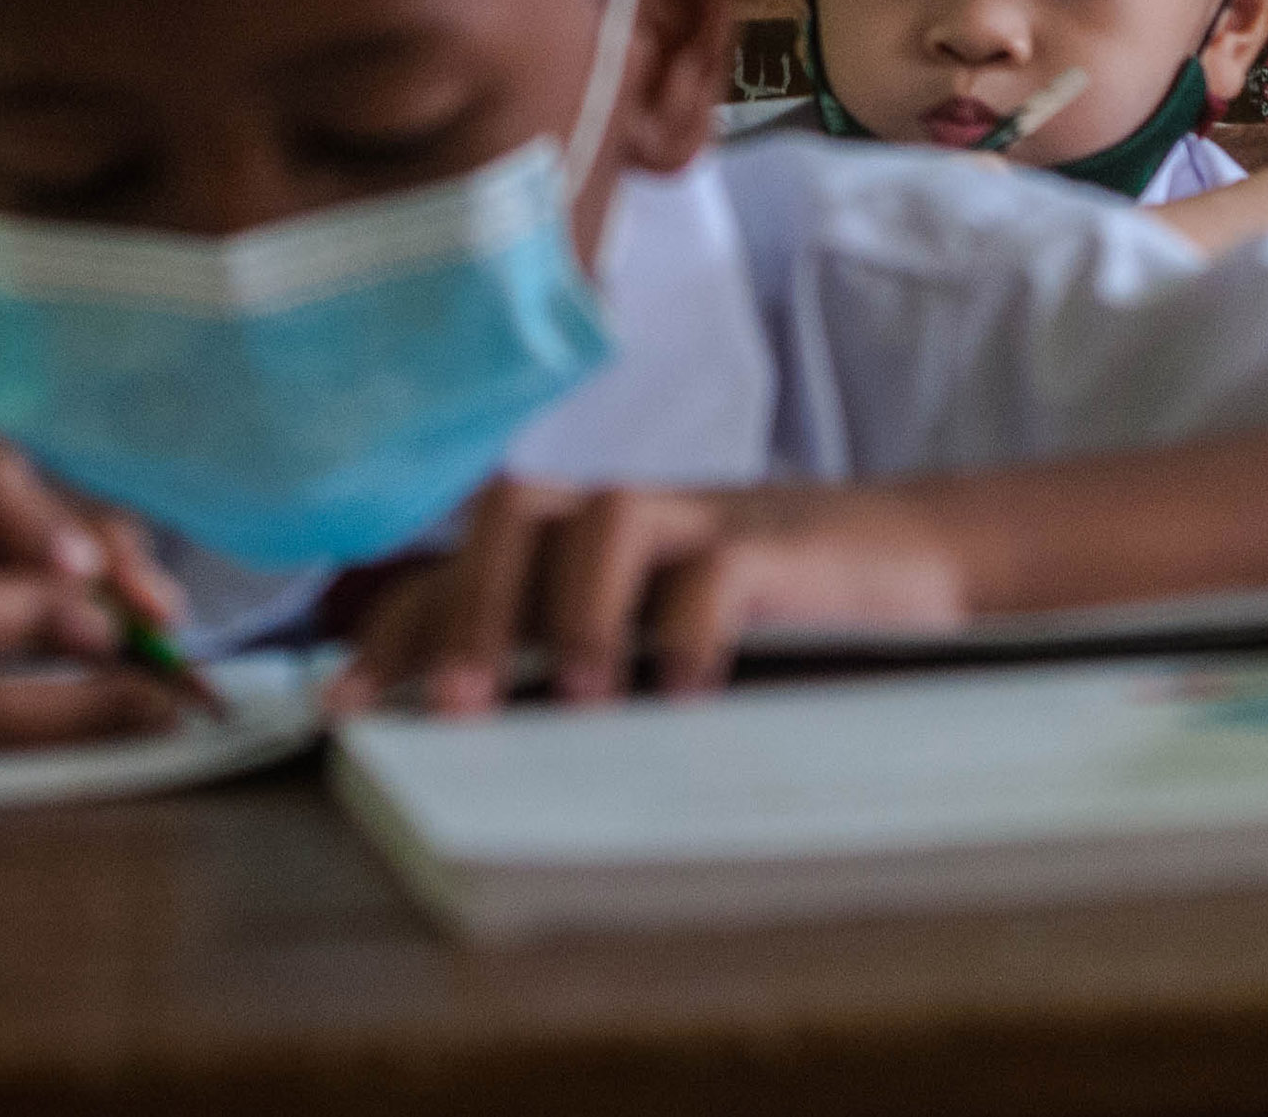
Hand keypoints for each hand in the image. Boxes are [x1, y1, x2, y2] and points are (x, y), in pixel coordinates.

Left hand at [324, 477, 969, 714]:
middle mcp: (626, 521)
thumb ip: (574, 673)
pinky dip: (687, 627)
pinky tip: (683, 694)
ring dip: (571, 608)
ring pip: (603, 514)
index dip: (395, 628)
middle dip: (466, 609)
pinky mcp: (782, 546)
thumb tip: (465, 753)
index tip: (346, 711)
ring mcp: (704, 520)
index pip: (460, 565)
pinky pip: (717, 567)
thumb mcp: (654, 642)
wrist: (921, 559)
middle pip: (509, 516)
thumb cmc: (769, 621)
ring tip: (576, 701)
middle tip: (453, 709)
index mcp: (579, 548)